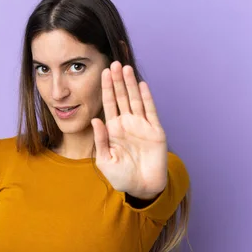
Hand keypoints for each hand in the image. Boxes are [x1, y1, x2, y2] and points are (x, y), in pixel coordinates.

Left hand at [91, 61, 167, 199]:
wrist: (142, 188)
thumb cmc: (122, 177)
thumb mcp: (105, 160)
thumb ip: (101, 140)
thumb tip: (96, 120)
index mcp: (114, 129)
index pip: (109, 104)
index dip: (106, 88)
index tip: (103, 73)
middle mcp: (128, 124)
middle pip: (122, 97)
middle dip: (118, 81)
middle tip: (114, 63)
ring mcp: (142, 126)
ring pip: (135, 100)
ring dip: (131, 84)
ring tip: (126, 68)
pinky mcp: (155, 131)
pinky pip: (150, 111)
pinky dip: (146, 98)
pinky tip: (142, 85)